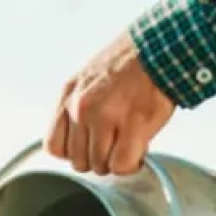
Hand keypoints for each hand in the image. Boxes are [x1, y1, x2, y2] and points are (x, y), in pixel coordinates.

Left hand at [44, 32, 175, 175]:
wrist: (160, 49)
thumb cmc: (129, 66)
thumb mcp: (88, 79)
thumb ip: (76, 108)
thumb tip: (80, 143)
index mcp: (69, 95)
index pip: (54, 146)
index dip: (74, 153)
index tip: (90, 147)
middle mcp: (81, 107)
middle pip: (79, 162)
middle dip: (99, 159)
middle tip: (116, 144)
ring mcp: (104, 117)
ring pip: (100, 166)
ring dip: (117, 161)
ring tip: (129, 142)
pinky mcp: (131, 126)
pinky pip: (121, 165)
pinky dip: (131, 164)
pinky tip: (139, 149)